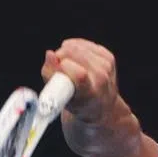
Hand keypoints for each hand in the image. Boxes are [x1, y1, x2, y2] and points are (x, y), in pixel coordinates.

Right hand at [41, 39, 142, 156]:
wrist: (101, 112)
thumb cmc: (76, 107)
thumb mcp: (59, 100)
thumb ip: (50, 77)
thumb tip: (49, 54)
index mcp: (91, 96)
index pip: (79, 74)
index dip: (63, 68)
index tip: (55, 71)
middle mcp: (102, 81)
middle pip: (75, 54)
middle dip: (61, 57)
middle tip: (59, 70)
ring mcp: (107, 68)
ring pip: (77, 47)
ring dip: (67, 53)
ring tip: (68, 68)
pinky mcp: (108, 58)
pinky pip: (83, 44)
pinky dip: (75, 49)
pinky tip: (76, 61)